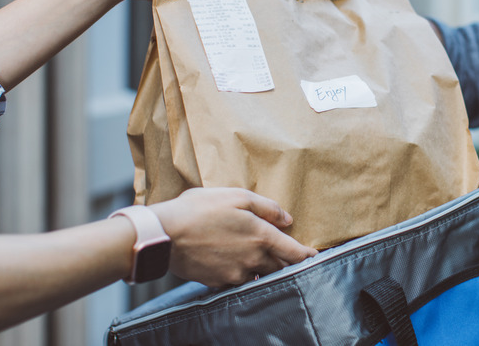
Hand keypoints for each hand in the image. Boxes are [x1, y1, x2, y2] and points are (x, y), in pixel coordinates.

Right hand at [150, 188, 317, 286]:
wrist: (165, 235)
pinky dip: (243, 274)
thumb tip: (287, 219)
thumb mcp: (236, 196)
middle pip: (279, 266)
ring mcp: (236, 273)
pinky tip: (236, 263)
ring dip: (265, 268)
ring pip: (260, 275)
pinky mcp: (220, 282)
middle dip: (285, 261)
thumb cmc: (199, 209)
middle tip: (287, 255)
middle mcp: (253, 259)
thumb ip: (266, 207)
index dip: (306, 255)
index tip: (312, 255)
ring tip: (261, 258)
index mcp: (261, 236)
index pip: (294, 252)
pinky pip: (240, 280)